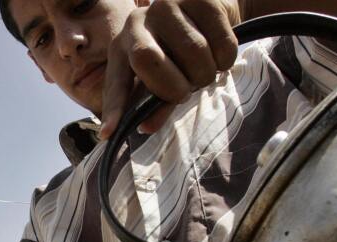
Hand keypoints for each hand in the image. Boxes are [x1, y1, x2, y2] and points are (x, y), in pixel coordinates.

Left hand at [100, 0, 239, 137]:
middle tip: (186, 91)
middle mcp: (136, 23)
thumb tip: (146, 127)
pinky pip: (220, 41)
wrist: (215, 9)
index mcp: (122, 49)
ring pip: (194, 52)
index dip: (114, 109)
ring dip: (207, 73)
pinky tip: (220, 52)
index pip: (116, 83)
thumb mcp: (168, 79)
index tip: (109, 133)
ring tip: (206, 68)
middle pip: (147, 59)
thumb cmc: (184, 53)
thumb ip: (157, 104)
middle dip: (174, 86)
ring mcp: (165, 5)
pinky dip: (226, 57)